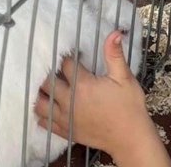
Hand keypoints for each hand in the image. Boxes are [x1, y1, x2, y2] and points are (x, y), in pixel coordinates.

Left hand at [34, 31, 155, 157]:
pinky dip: (41, 114)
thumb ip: (114, 55)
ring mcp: (65, 117)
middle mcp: (69, 100)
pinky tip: (46, 107)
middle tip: (56, 69)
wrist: (130, 138)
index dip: (68, 56)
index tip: (72, 54)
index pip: (65, 64)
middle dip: (49, 73)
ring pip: (40, 103)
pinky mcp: (65, 131)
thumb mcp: (124, 78)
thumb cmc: (129, 106)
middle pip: (47, 82)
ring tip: (47, 87)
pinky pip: (44, 122)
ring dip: (41, 93)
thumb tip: (114, 33)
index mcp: (83, 84)